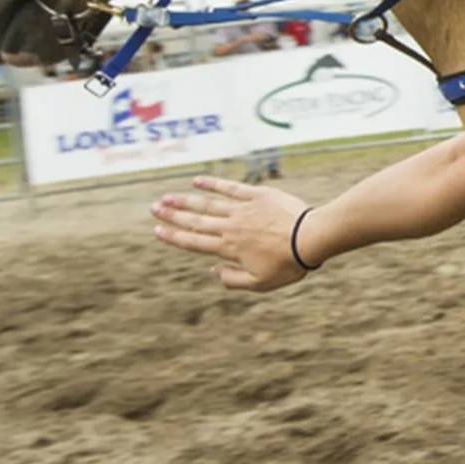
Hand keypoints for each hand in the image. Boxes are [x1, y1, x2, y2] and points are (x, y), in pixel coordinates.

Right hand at [151, 175, 314, 291]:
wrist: (311, 238)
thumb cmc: (289, 264)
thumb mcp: (260, 283)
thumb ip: (233, 280)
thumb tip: (212, 271)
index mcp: (228, 248)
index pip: (194, 242)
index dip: (173, 237)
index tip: (157, 231)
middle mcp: (230, 227)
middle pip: (195, 221)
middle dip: (172, 216)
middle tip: (154, 209)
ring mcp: (242, 209)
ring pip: (207, 204)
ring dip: (185, 200)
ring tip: (167, 197)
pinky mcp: (257, 195)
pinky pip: (230, 187)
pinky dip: (212, 183)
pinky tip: (197, 180)